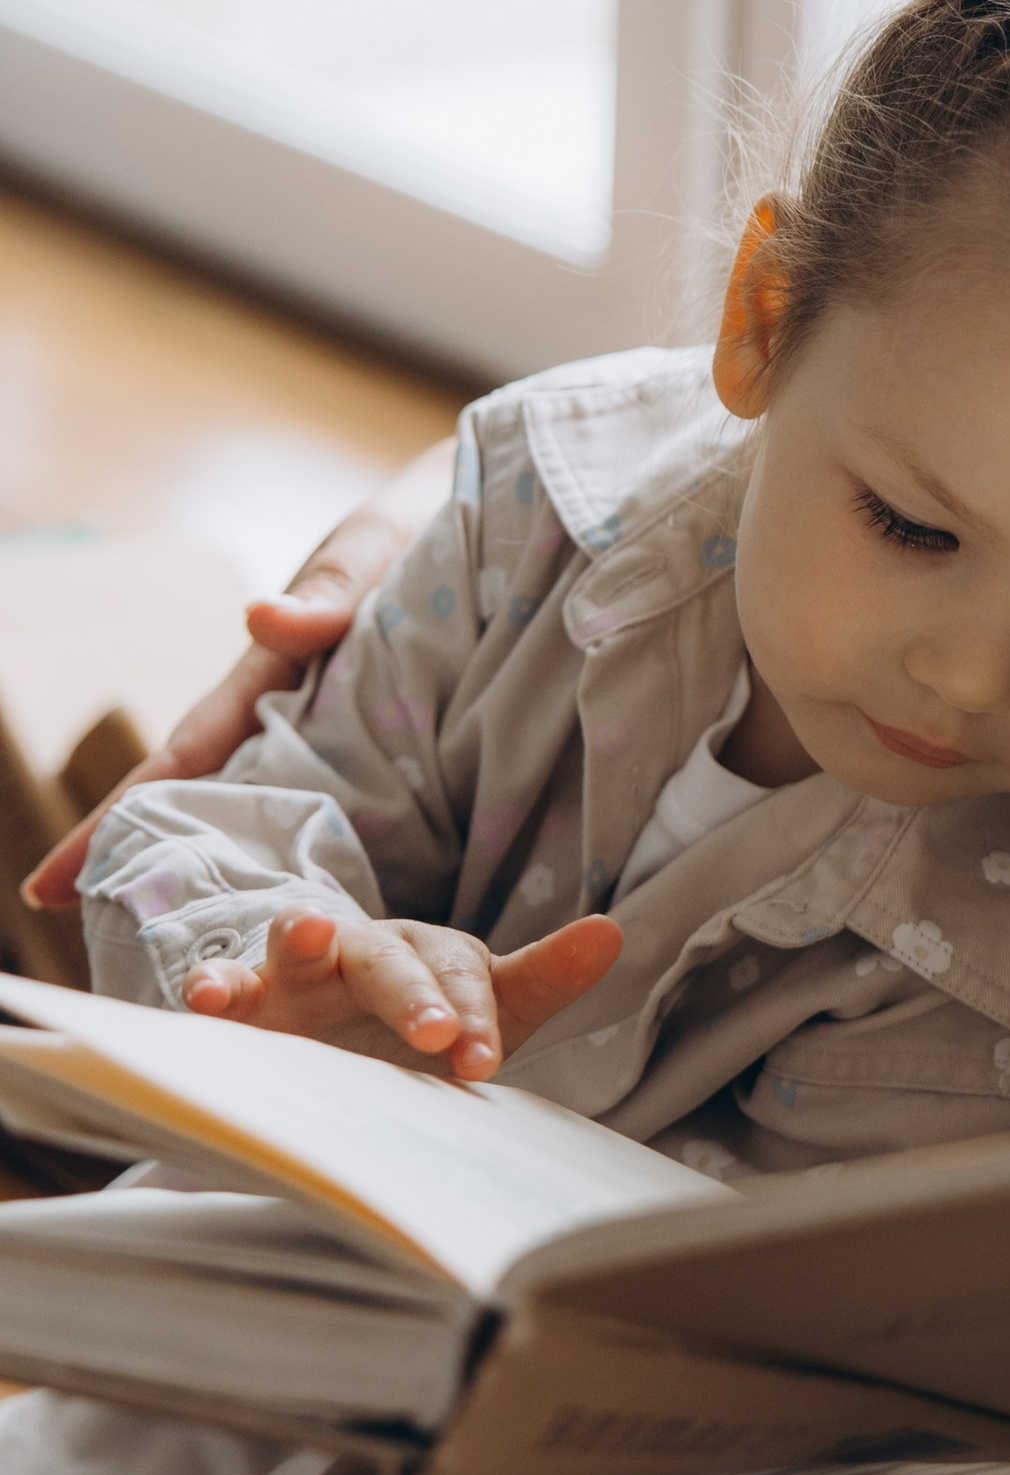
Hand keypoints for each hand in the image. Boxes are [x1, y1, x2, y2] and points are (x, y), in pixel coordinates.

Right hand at [22, 440, 457, 911]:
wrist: (498, 508)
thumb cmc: (417, 525)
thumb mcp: (371, 552)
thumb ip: (325, 593)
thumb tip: (262, 617)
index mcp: (270, 680)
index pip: (182, 760)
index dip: (115, 821)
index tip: (47, 886)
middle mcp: (292, 720)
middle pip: (209, 807)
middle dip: (156, 876)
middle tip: (106, 956)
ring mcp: (342, 738)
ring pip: (270, 822)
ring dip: (233, 880)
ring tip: (199, 966)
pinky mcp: (399, 751)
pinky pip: (348, 818)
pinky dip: (315, 864)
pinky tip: (316, 929)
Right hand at [183, 908, 623, 1083]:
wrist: (346, 1053)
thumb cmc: (427, 1025)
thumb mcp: (492, 1008)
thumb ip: (544, 978)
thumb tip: (612, 931)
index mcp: (434, 954)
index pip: (461, 977)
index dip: (473, 1015)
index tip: (482, 1061)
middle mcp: (371, 953)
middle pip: (392, 961)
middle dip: (411, 995)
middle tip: (433, 1036)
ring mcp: (306, 975)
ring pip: (304, 945)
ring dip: (302, 935)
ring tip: (305, 929)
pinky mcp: (252, 1002)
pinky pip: (232, 986)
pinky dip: (214, 985)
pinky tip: (205, 997)